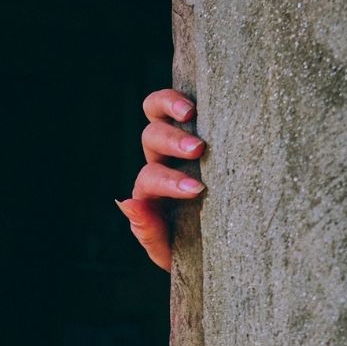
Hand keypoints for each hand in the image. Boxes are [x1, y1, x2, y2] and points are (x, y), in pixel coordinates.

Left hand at [116, 90, 206, 270]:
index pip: (150, 179)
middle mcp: (158, 161)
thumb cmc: (194, 249)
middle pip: (151, 138)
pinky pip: (179, 101)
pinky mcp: (195, 123)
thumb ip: (148, 232)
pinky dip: (181, 94)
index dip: (169, 182)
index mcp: (150, 192)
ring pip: (156, 113)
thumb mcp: (169, 251)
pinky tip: (202, 97)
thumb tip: (127, 204)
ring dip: (171, 108)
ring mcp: (174, 139)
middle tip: (197, 149)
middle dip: (171, 142)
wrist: (219, 245)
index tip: (197, 189)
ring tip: (192, 112)